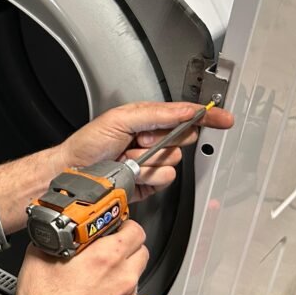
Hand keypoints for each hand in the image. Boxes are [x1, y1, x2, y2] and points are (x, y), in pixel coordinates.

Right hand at [10, 220, 148, 294]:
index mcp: (105, 258)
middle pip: (142, 251)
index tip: (115, 227)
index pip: (135, 229)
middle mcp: (122, 279)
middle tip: (108, 248)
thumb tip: (55, 234)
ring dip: (122, 273)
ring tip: (98, 276)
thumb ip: (55, 240)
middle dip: (127, 247)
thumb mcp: (39, 257)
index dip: (125, 225)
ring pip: (135, 278)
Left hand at [56, 102, 234, 201]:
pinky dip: (148, 178)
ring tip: (128, 159)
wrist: (72, 172)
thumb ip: (156, 114)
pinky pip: (163, 181)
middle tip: (141, 140)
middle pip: (182, 140)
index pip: (184, 117)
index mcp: (147, 121)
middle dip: (164, 140)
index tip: (223, 118)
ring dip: (151, 161)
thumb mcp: (121, 118)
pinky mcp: (148, 185)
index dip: (205, 117)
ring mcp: (150, 164)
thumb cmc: (88, 143)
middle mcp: (152, 142)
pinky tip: (131, 174)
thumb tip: (184, 110)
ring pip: (173, 163)